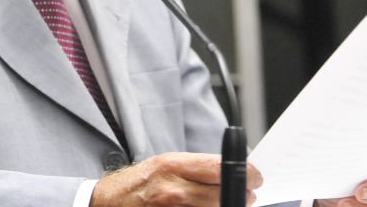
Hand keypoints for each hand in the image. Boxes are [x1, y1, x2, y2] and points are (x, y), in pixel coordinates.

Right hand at [91, 152, 263, 206]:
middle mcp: (173, 189)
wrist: (110, 201)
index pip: (219, 167)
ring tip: (230, 202)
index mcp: (173, 165)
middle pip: (222, 194)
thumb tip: (234, 170)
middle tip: (248, 194)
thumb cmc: (141, 182)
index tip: (256, 177)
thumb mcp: (167, 163)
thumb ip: (198, 167)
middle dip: (242, 195)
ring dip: (229, 206)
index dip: (246, 173)